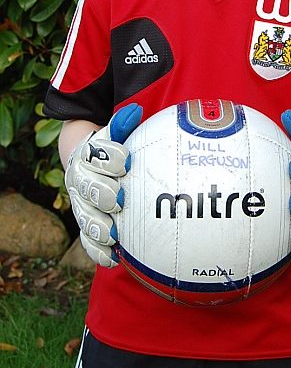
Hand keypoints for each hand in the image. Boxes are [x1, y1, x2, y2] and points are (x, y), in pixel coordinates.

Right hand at [65, 104, 142, 267]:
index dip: (108, 157)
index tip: (126, 160)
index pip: (92, 154)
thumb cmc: (112, 146)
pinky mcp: (87, 226)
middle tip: (120, 199)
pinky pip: (88, 241)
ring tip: (114, 234)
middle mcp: (80, 180)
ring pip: (84, 216)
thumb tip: (134, 110)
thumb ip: (122, 124)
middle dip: (101, 193)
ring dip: (98, 226)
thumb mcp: (116, 133)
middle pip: (85, 187)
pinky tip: (113, 257)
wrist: (90, 163)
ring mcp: (82, 204)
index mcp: (86, 155)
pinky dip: (99, 250)